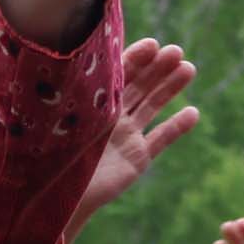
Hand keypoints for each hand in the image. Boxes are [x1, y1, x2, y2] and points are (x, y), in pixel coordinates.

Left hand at [76, 39, 199, 220]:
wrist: (58, 199)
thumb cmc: (51, 159)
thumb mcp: (62, 122)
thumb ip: (71, 95)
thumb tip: (74, 56)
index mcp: (90, 104)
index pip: (116, 74)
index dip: (136, 58)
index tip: (153, 45)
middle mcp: (110, 117)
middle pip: (139, 85)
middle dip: (158, 68)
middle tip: (177, 51)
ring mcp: (126, 136)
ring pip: (152, 106)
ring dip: (170, 88)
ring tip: (188, 69)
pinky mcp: (137, 158)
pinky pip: (161, 139)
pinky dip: (177, 127)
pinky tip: (193, 113)